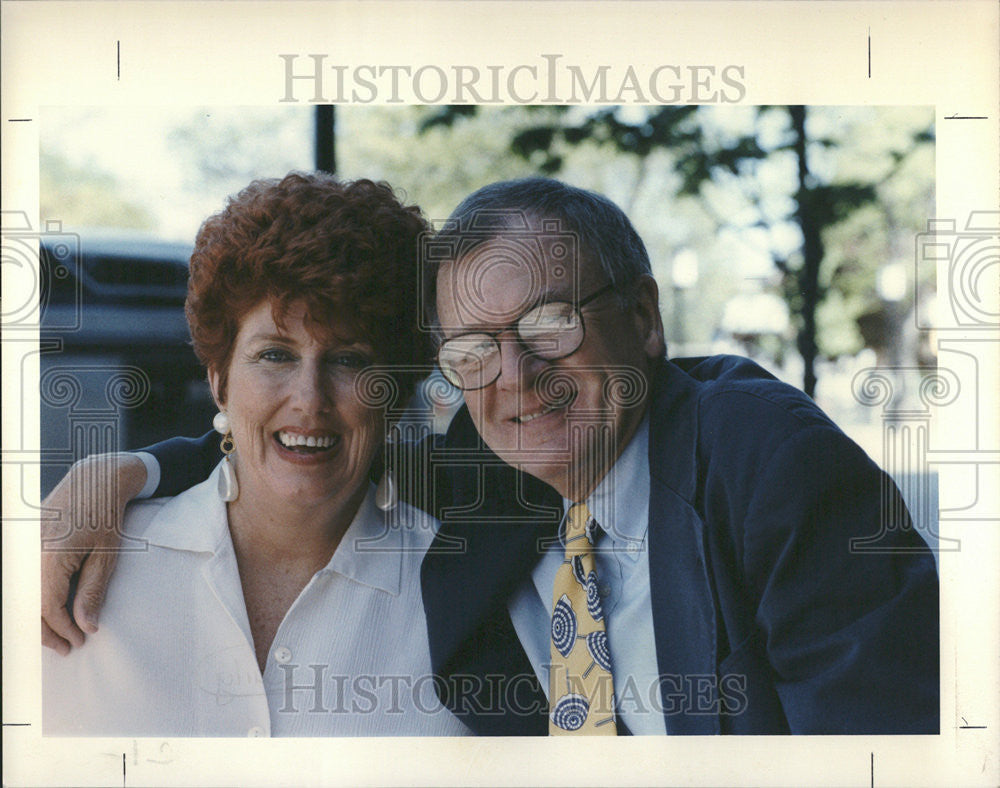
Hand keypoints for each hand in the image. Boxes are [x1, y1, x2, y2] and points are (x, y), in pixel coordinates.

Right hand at [40, 454, 146, 653]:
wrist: (97, 478)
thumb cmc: (107, 514)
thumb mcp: (107, 555)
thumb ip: (93, 591)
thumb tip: (87, 626)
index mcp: (51, 556)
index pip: (48, 607)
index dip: (62, 629)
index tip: (78, 641)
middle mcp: (31, 551)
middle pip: (29, 604)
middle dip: (46, 630)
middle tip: (66, 647)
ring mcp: (25, 544)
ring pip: (25, 592)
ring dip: (39, 615)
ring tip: (60, 632)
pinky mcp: (27, 540)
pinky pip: (26, 577)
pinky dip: (36, 596)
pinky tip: (52, 608)